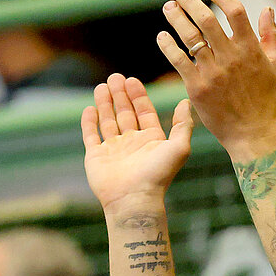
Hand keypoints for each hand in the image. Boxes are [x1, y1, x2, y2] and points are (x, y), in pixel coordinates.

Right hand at [81, 74, 193, 213]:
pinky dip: (90, 122)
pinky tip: (90, 108)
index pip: (144, 112)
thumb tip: (185, 102)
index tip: (132, 79)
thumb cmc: (158, 175)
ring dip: (105, 103)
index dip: (138, 96)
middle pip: (125, 113)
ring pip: (108, 121)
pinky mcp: (96, 157)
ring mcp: (113, 150)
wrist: (134, 199)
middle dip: (120, 95)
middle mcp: (132, 144)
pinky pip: (91, 135)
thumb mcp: (179, 147)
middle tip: (115, 77)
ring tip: (102, 86)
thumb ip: (183, 124)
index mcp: (151, 140)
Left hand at [158, 0, 275, 156]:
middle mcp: (230, 58)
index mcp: (250, 49)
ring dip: (176, 19)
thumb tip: (267, 9)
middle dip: (191, 2)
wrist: (252, 133)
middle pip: (207, 20)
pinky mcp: (197, 88)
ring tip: (169, 8)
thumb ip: (271, 36)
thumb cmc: (265, 100)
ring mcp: (213, 73)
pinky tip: (162, 36)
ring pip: (190, 38)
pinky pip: (179, 61)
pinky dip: (168, 46)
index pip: (235, 11)